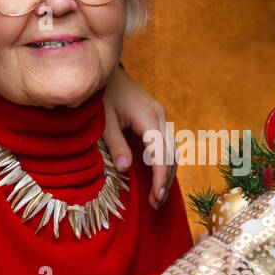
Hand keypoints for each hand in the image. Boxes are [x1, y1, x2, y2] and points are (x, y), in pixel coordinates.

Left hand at [102, 65, 175, 209]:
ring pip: (172, 150)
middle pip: (171, 155)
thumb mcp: (104, 121)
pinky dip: (165, 162)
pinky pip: (167, 144)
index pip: (161, 155)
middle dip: (166, 181)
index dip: (160, 179)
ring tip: (158, 195)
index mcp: (148, 118)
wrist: (103, 70)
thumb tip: (125, 169)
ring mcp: (160, 115)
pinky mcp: (155, 117)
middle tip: (157, 204)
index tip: (157, 198)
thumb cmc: (101, 94)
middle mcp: (159, 116)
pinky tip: (158, 176)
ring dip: (168, 174)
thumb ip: (115, 144)